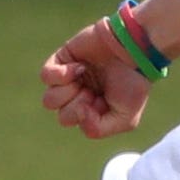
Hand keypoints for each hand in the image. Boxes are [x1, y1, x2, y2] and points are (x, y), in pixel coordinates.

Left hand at [40, 20, 153, 138]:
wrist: (134, 49)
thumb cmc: (133, 83)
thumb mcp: (125, 119)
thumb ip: (97, 130)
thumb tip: (76, 114)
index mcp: (92, 110)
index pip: (77, 124)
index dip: (87, 117)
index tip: (102, 102)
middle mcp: (79, 96)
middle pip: (62, 116)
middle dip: (78, 107)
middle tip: (93, 92)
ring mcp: (69, 78)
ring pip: (49, 100)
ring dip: (67, 94)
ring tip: (83, 80)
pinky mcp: (63, 59)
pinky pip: (45, 76)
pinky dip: (60, 75)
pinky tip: (78, 68)